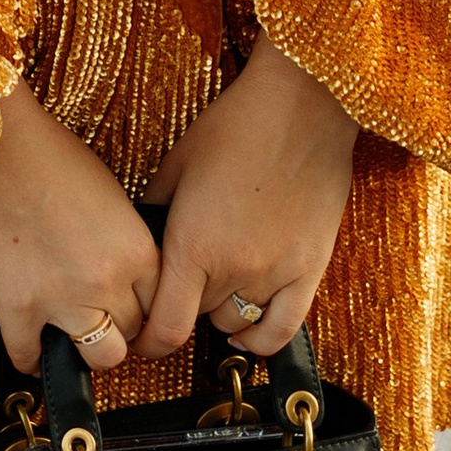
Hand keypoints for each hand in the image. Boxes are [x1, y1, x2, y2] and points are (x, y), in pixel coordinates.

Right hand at [0, 82, 158, 378]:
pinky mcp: (16, 306)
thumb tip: (118, 265)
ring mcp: (62, 299)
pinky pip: (29, 355)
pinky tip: (28, 349)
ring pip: (99, 358)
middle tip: (99, 316)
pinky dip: (28, 358)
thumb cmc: (45, 152)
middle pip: (132, 333)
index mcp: (135, 250)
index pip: (160, 306)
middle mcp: (106, 281)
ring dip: (86, 348)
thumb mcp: (107, 191)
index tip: (131, 307)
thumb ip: (121, 238)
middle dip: (117, 325)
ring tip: (71, 336)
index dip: (143, 307)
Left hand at [138, 41, 357, 358]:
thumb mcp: (174, 166)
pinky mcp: (311, 269)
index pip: (166, 329)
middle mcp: (234, 268)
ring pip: (237, 324)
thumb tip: (139, 246)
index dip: (149, 344)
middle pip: (197, 318)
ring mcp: (277, 272)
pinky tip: (247, 330)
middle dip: (182, 307)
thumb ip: (153, 213)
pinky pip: (284, 329)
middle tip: (178, 287)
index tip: (142, 339)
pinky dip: (262, 338)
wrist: (300, 107)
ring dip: (219, 313)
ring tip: (213, 289)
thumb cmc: (232, 127)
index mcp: (192, 244)